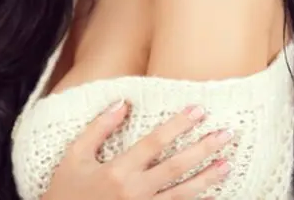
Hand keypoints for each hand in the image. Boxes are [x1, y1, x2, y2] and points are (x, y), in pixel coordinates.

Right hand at [41, 100, 231, 199]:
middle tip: (227, 134)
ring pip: (181, 193)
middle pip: (175, 166)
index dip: (178, 124)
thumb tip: (122, 103)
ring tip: (227, 164)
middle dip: (203, 149)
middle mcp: (134, 191)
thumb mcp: (74, 155)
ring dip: (207, 178)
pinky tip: (212, 195)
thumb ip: (98, 128)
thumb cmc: (65, 191)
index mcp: (117, 170)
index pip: (154, 142)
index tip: (198, 110)